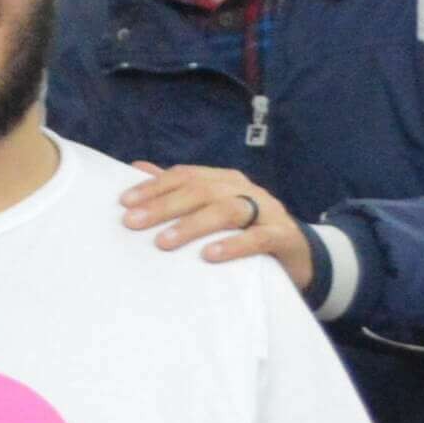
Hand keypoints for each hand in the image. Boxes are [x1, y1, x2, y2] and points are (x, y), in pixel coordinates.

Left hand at [120, 164, 312, 293]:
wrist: (299, 255)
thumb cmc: (245, 230)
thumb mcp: (213, 209)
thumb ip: (179, 189)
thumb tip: (137, 167)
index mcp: (225, 180)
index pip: (185, 176)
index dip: (154, 187)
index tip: (124, 203)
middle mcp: (245, 189)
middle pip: (201, 190)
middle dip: (164, 206)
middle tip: (133, 223)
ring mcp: (266, 210)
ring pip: (227, 210)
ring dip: (192, 225)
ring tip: (163, 242)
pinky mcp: (284, 236)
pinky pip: (258, 238)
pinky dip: (233, 245)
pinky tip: (209, 255)